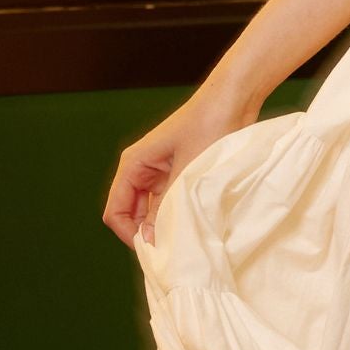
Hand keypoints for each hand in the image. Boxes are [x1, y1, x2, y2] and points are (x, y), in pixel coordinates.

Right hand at [102, 82, 256, 247]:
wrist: (233, 99)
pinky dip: (177, 215)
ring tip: (185, 238)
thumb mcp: (186, 173)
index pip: (115, 212)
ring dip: (164, 225)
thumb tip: (149, 240)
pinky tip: (194, 223)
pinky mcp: (178, 173)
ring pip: (151, 211)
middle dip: (147, 234)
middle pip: (131, 215)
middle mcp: (141, 170)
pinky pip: (168, 203)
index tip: (155, 249)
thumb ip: (165, 208)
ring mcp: (160, 172)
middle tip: (173, 250)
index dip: (129, 235)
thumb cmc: (208, 127)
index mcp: (134, 165)